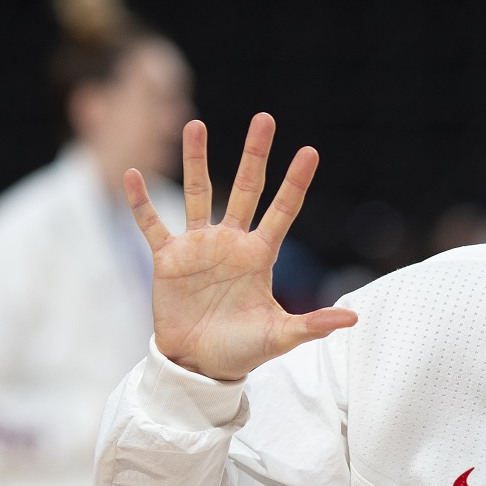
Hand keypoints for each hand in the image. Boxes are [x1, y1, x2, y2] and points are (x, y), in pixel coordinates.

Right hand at [124, 114, 356, 380]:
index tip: (310, 151)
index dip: (295, 182)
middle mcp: (231, 243)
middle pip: (245, 189)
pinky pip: (152, 223)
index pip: (283, 210)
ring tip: (196, 124)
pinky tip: (131, 174)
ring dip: (195, 160)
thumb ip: (314, 324)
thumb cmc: (243, 350)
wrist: (200, 365)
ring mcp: (198, 247)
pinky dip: (141, 201)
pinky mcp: (168, 259)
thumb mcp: (280, 336)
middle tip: (264, 119)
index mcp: (260, 255)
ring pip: (197, 193)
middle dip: (255, 155)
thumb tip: (354, 318)